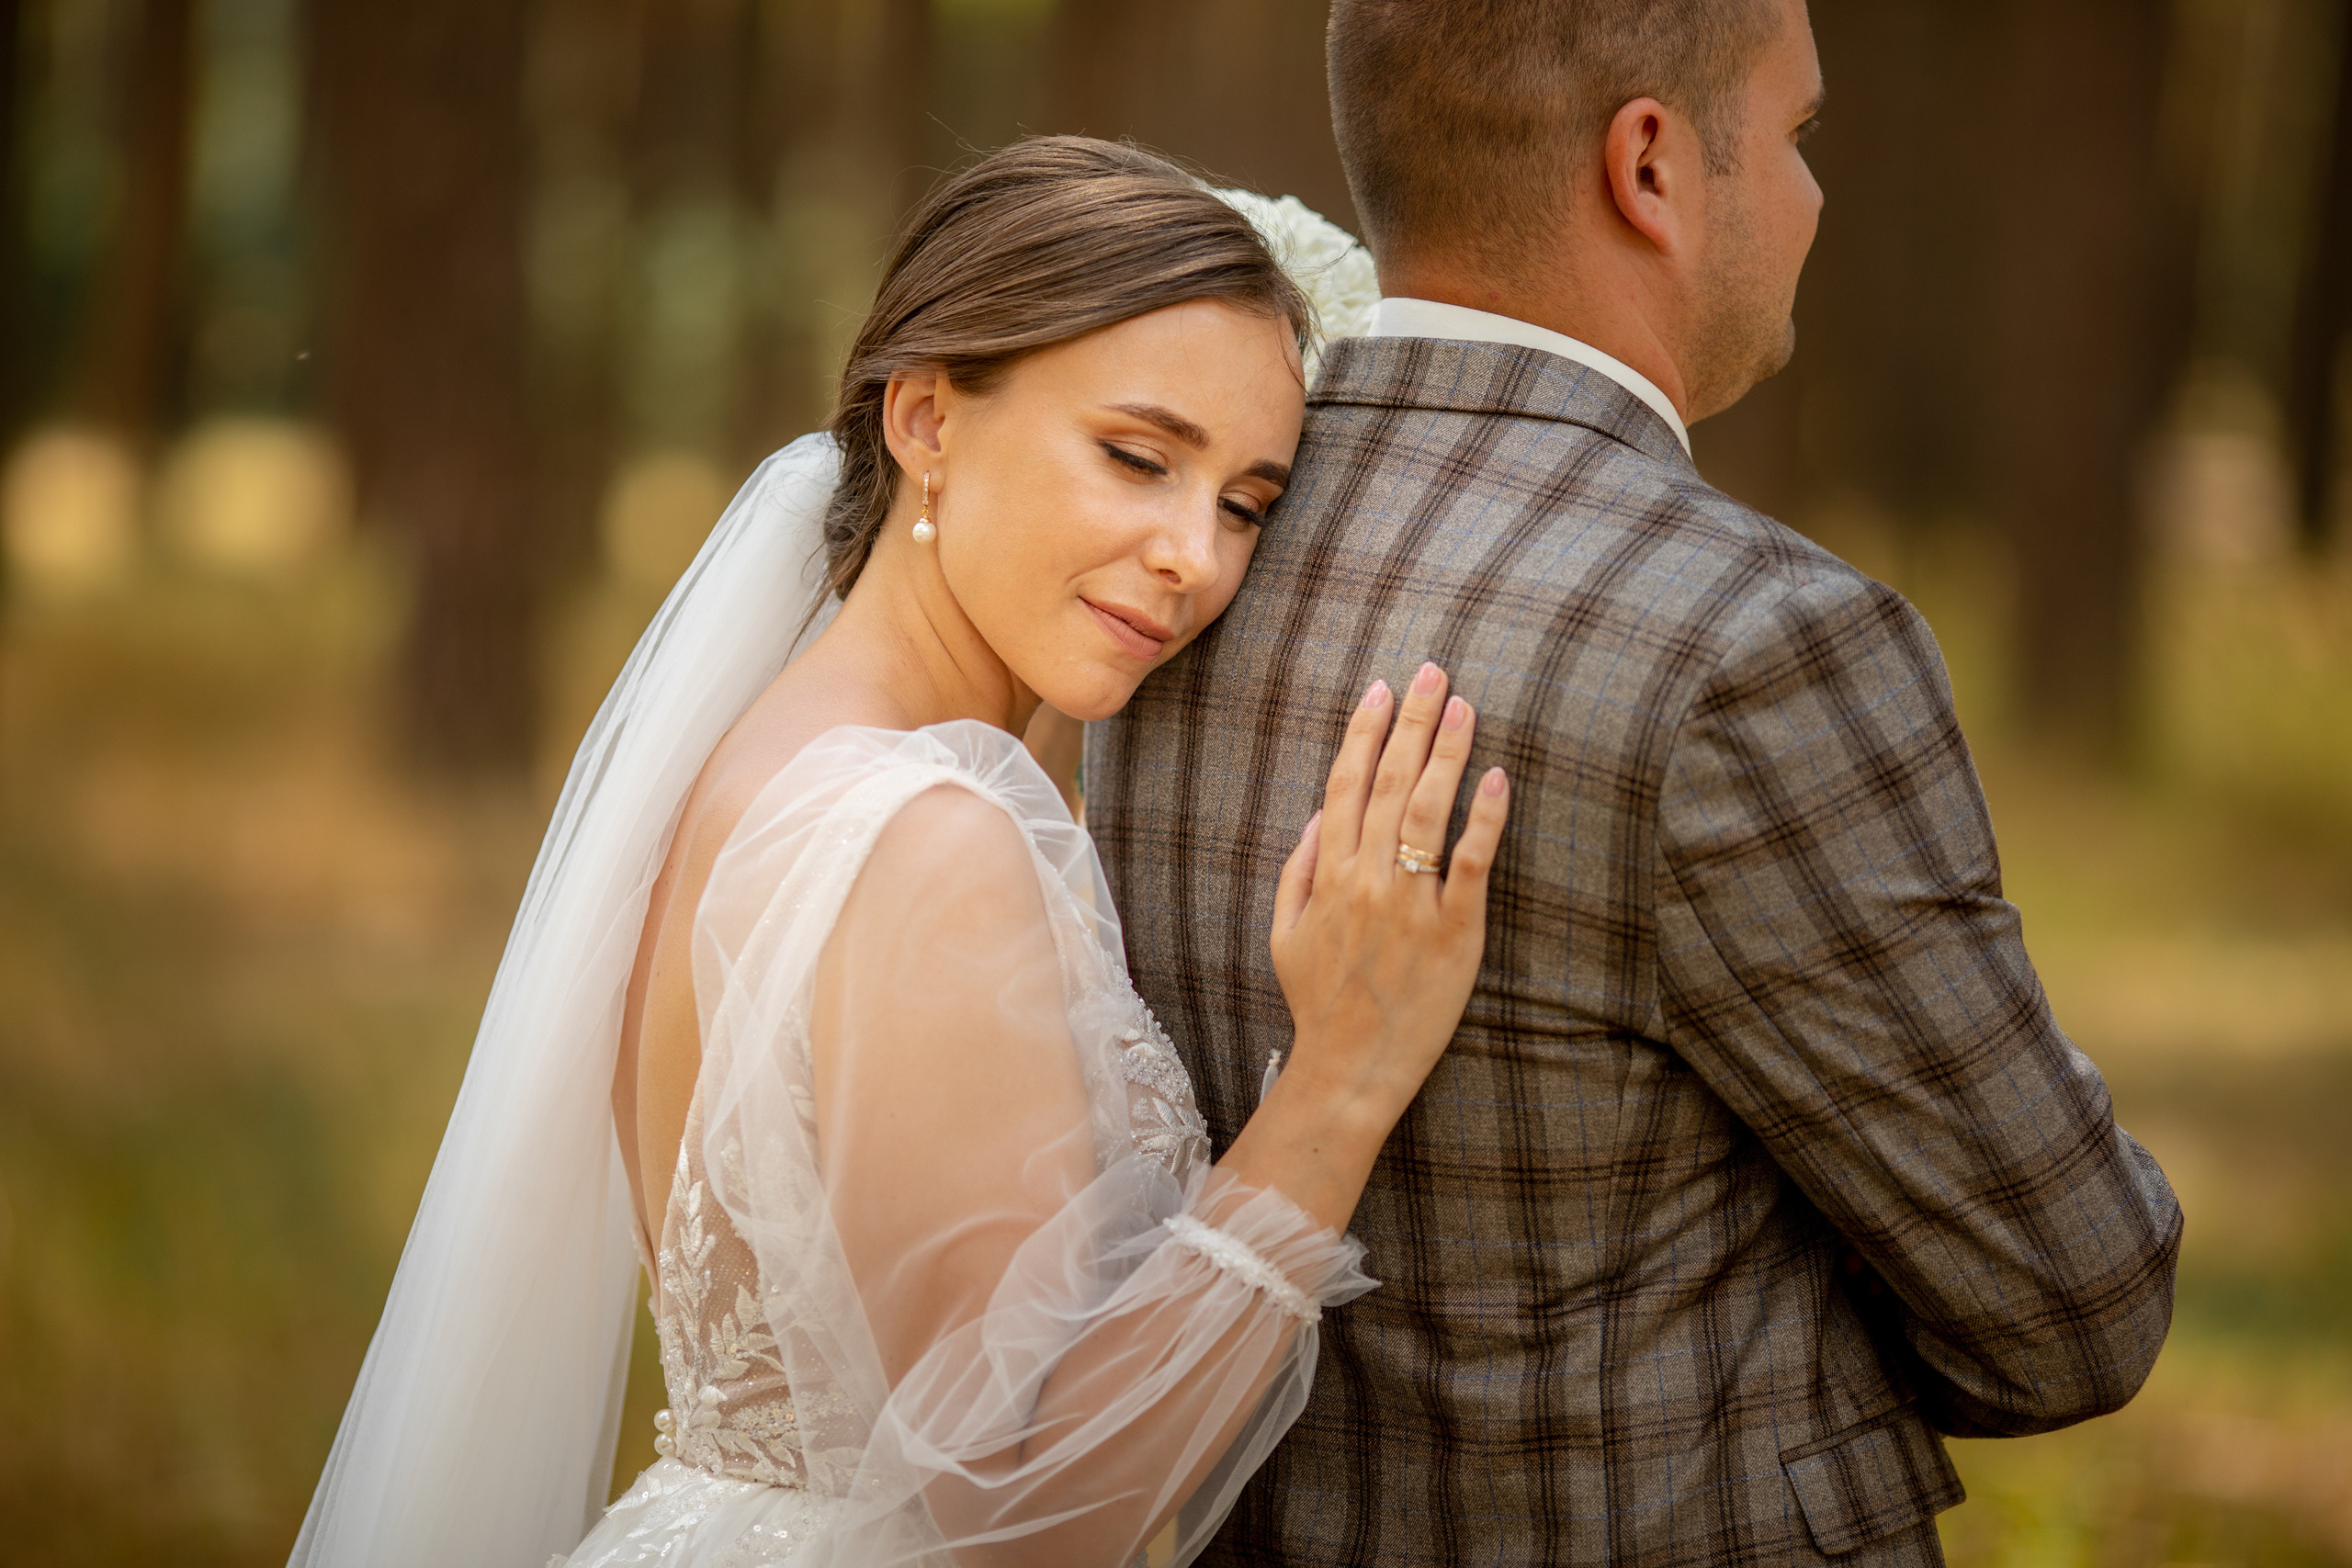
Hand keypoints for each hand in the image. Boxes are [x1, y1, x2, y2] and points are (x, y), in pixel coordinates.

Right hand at [1269, 663, 1508, 1126]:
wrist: (1350, 1067)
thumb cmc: (1319, 1002)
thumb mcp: (1285, 932)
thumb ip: (1298, 868)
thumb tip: (1321, 813)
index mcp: (1328, 875)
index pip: (1346, 784)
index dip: (1364, 732)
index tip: (1382, 690)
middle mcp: (1367, 879)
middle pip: (1390, 781)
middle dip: (1413, 721)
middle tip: (1434, 671)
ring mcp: (1412, 903)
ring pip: (1428, 810)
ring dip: (1447, 751)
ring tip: (1465, 705)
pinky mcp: (1455, 930)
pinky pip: (1471, 863)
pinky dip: (1484, 817)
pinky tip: (1496, 778)